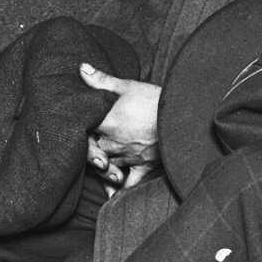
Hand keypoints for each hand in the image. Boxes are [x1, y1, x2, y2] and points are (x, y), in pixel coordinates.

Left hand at [81, 65, 161, 184]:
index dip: (77, 128)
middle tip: (88, 143)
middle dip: (88, 148)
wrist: (185, 115)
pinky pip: (127, 184)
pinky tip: (111, 193)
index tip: (77, 124)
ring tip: (97, 161)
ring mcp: (128, 157)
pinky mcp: (143, 167)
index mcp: (107, 122)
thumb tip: (81, 67)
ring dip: (101, 164)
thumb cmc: (155, 98)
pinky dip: (117, 189)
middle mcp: (114, 143)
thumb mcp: (127, 85)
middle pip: (91, 150)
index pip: (81, 129)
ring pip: (106, 166)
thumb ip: (101, 80)